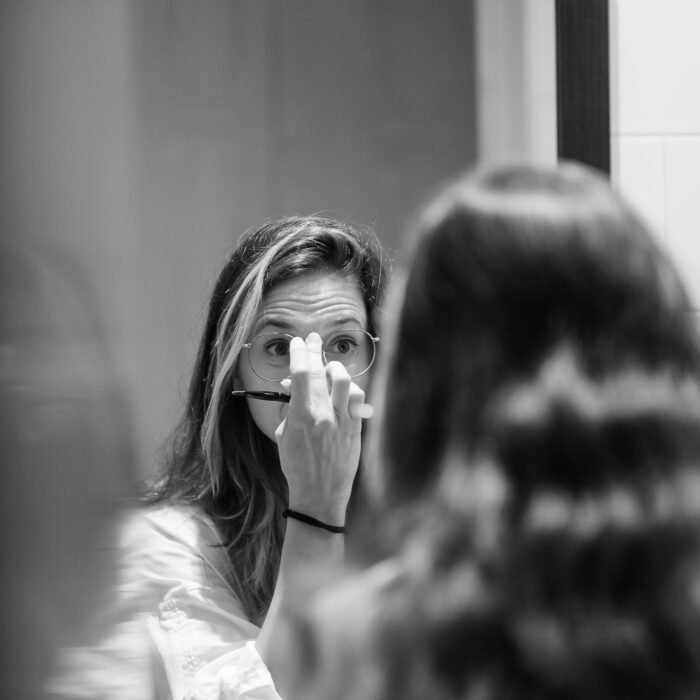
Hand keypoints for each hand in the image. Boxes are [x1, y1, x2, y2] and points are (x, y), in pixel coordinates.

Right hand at [274, 332, 365, 523]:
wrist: (320, 494)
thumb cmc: (297, 466)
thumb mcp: (284, 435)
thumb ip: (289, 407)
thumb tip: (292, 384)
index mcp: (301, 416)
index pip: (300, 373)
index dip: (299, 353)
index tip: (297, 342)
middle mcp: (323, 414)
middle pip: (320, 371)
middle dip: (314, 351)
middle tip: (311, 339)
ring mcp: (342, 420)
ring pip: (344, 380)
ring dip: (334, 368)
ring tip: (328, 366)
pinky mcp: (356, 427)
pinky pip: (358, 398)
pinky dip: (350, 388)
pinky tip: (343, 388)